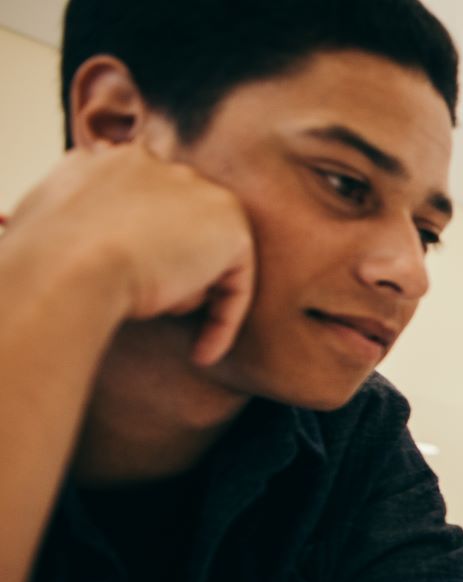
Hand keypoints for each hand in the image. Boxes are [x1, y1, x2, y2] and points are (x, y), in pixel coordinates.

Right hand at [8, 143, 253, 365]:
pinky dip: (222, 323)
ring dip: (180, 291)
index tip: (125, 283)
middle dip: (162, 268)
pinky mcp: (231, 227)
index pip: (137, 209)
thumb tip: (68, 235)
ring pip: (200, 256)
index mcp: (106, 162)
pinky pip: (236, 284)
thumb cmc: (46, 260)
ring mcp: (196, 191)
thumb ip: (72, 222)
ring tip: (148, 307)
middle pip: (172, 232)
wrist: (72, 263)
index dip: (135, 251)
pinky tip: (202, 354)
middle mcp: (156, 166)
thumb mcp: (43, 228)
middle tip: (141, 300)